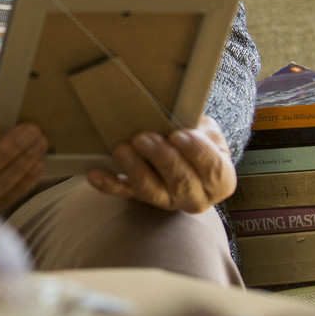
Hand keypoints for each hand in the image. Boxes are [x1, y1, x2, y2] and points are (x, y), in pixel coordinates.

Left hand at [86, 114, 236, 212]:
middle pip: (181, 182)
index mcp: (220, 180)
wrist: (188, 156)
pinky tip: (95, 173)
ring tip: (123, 149)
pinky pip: (124, 193)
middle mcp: (195, 197)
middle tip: (144, 138)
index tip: (179, 134)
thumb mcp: (208, 130)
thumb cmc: (200, 138)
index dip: (196, 152)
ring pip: (152, 192)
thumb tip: (178, 115)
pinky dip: (108, 184)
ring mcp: (167, 200)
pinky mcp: (140, 197)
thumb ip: (199, 127)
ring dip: (136, 170)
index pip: (212, 169)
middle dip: (162, 159)